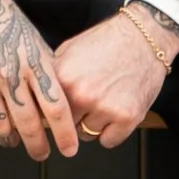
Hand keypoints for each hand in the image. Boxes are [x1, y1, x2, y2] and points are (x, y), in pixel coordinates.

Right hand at [0, 0, 78, 158]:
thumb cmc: (4, 21)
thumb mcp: (34, 42)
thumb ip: (46, 72)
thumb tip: (61, 104)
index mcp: (33, 62)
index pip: (55, 107)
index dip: (65, 133)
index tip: (69, 148)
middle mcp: (10, 74)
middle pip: (29, 124)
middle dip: (38, 146)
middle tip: (43, 154)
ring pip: (1, 128)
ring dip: (10, 142)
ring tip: (15, 143)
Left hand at [54, 5, 178, 147]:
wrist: (143, 37)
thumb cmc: (107, 42)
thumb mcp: (69, 50)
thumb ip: (52, 76)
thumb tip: (34, 96)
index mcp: (64, 78)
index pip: (44, 112)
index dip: (50, 112)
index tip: (53, 115)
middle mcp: (83, 95)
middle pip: (64, 127)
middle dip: (72, 118)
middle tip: (84, 102)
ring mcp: (106, 108)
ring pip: (86, 135)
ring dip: (92, 124)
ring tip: (103, 101)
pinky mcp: (127, 118)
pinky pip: (108, 141)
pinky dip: (111, 131)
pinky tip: (114, 111)